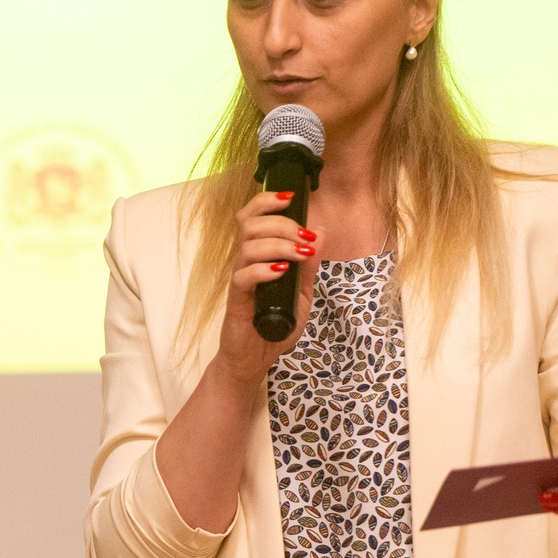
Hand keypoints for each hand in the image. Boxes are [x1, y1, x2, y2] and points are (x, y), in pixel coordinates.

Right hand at [213, 189, 322, 383]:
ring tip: (299, 254)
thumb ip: (310, 266)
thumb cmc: (274, 326)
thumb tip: (320, 232)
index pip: (254, 217)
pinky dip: (264, 270)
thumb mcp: (303, 293)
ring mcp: (240, 280)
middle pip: (250, 224)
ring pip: (248, 246)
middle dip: (281, 222)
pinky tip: (281, 272)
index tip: (291, 198)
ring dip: (278, 243)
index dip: (267, 201)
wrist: (254, 359)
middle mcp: (246, 263)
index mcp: (259, 255)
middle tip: (303, 236)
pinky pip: (243, 276)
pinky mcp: (237, 300)